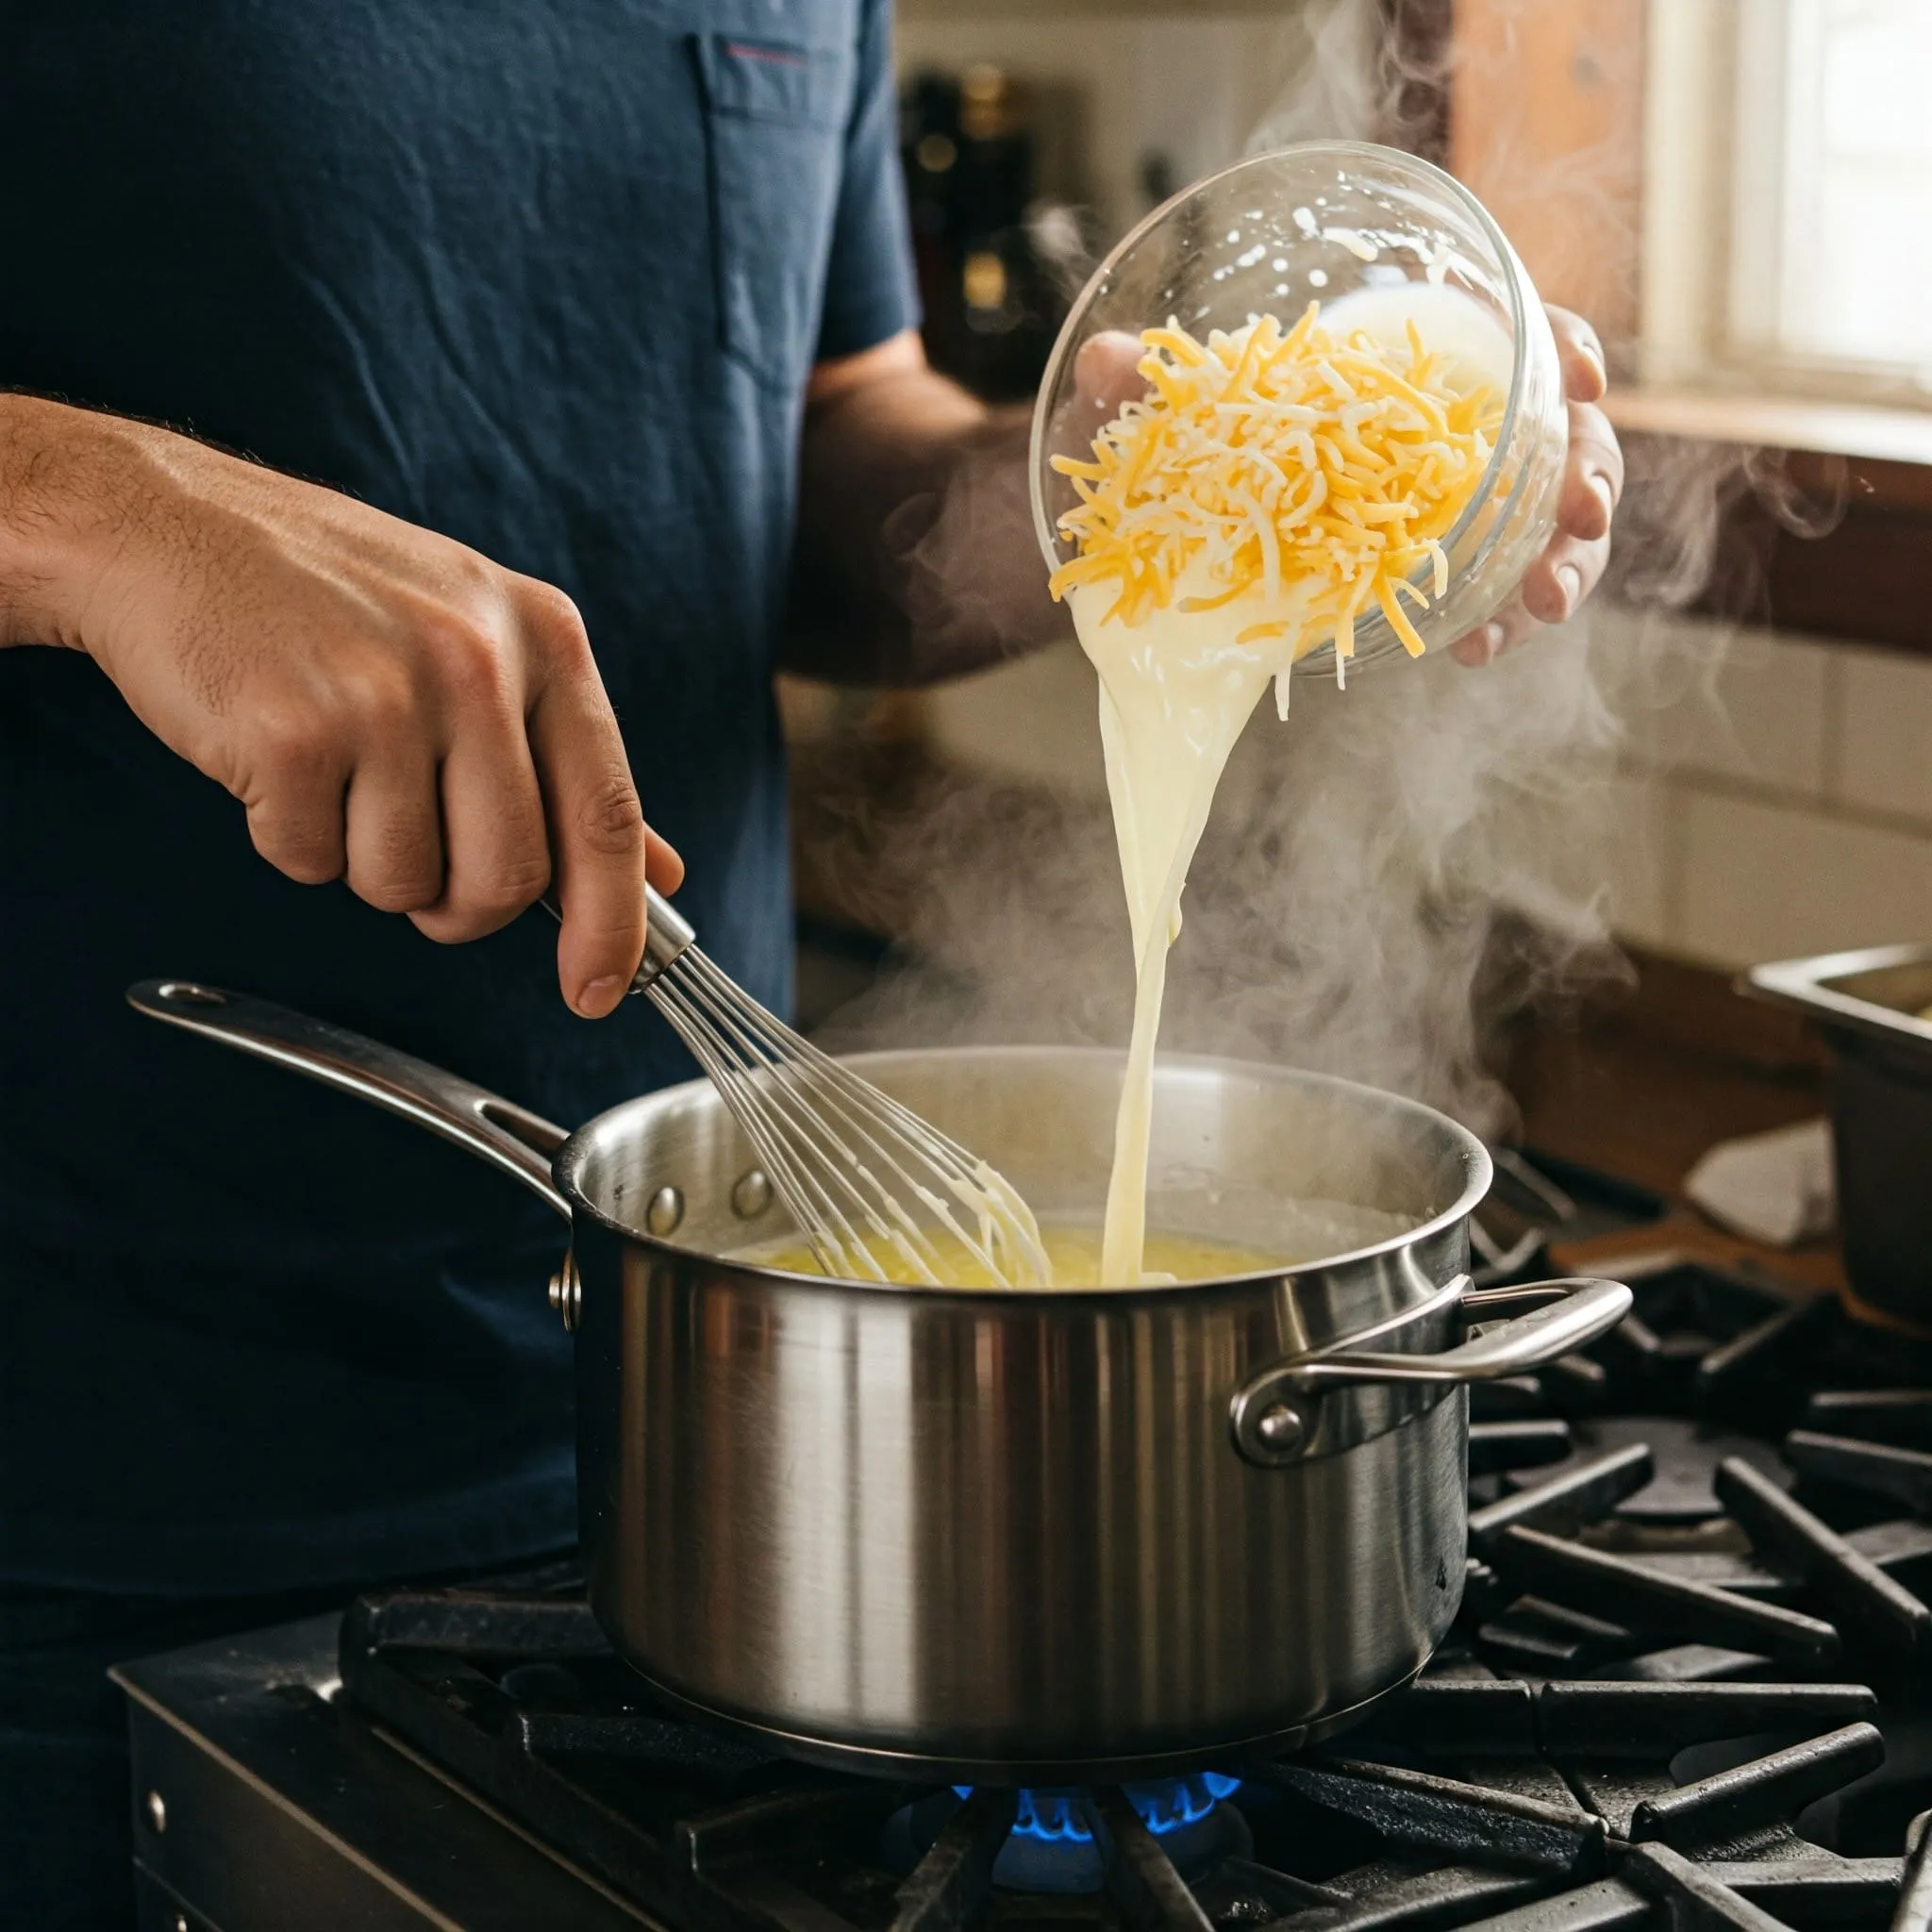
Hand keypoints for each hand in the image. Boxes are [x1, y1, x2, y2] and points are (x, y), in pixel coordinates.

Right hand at [6, 398, 679, 1015]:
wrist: (166, 524)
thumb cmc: (328, 591)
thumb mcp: (480, 639)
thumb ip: (569, 761)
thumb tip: (658, 876)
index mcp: (542, 638)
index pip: (607, 814)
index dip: (612, 925)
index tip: (599, 991)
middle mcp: (476, 662)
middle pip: (508, 876)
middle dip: (461, 907)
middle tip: (419, 868)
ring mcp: (385, 696)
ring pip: (406, 884)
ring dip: (364, 864)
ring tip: (335, 773)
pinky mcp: (291, 733)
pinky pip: (311, 862)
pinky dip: (290, 837)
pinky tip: (277, 758)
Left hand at [1070, 307, 1623, 667]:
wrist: (1175, 535)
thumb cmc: (1189, 452)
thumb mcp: (1160, 418)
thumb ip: (1139, 386)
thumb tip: (1107, 360)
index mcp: (1421, 361)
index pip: (1524, 335)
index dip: (1565, 349)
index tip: (1578, 377)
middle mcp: (1457, 430)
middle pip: (1563, 436)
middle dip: (1589, 472)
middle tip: (1581, 514)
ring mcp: (1457, 508)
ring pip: (1550, 526)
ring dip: (1565, 563)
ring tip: (1537, 605)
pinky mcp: (1438, 577)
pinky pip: (1494, 593)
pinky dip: (1498, 620)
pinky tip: (1473, 647)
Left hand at [1450, 305, 1621, 665]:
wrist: (1411, 350)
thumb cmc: (1472, 328)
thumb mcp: (1513, 315)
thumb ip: (1557, 339)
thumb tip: (1586, 383)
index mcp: (1563, 429)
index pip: (1591, 463)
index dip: (1591, 490)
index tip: (1582, 515)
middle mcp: (1550, 483)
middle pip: (1577, 536)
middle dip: (1567, 569)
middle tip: (1550, 594)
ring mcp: (1518, 528)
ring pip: (1546, 577)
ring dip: (1531, 612)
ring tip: (1500, 639)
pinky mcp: (1477, 561)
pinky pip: (1494, 607)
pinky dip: (1490, 633)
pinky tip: (1470, 649)